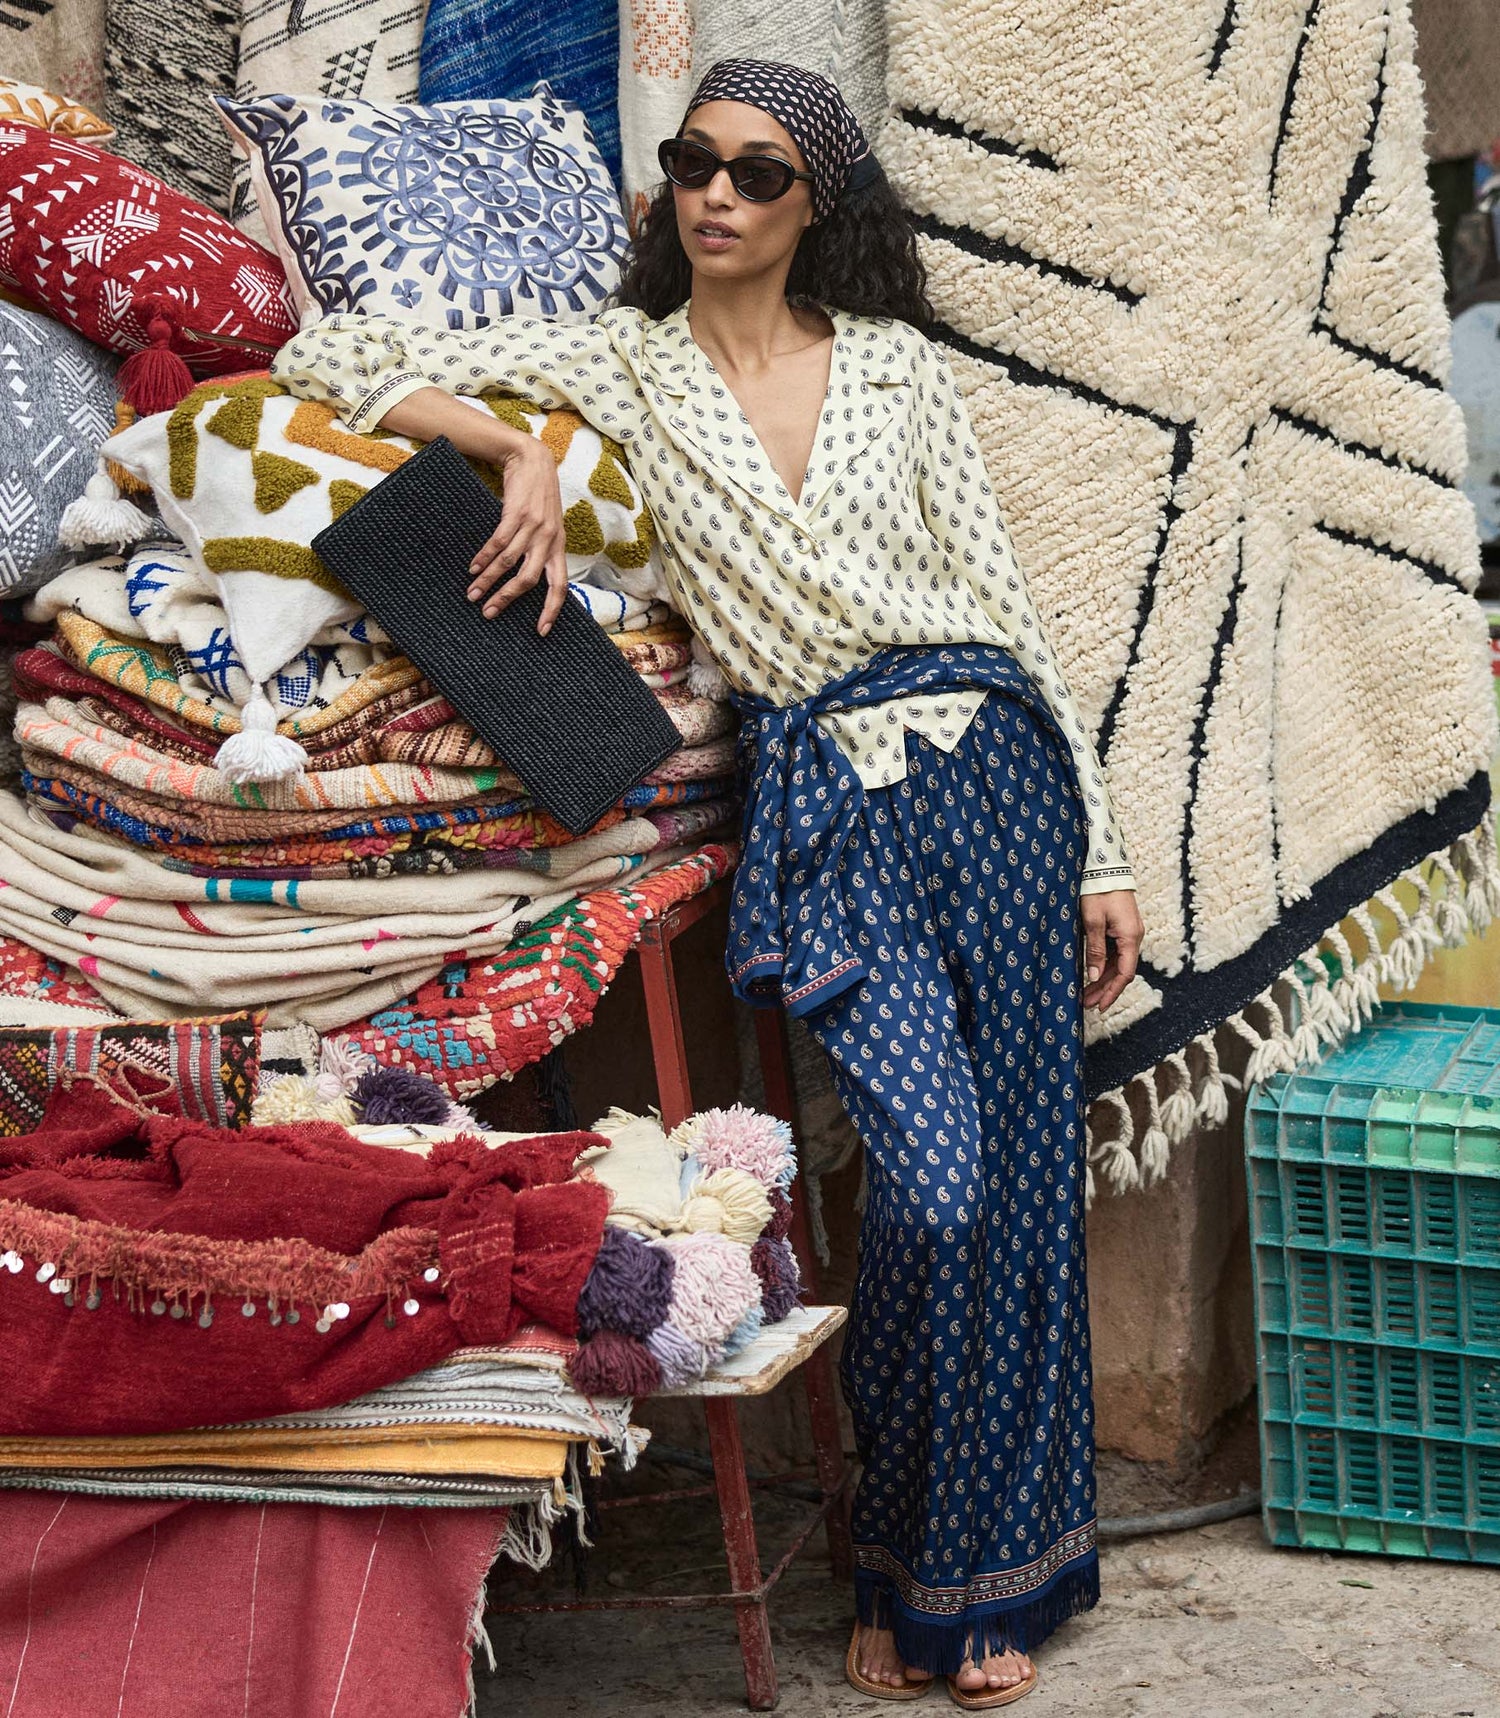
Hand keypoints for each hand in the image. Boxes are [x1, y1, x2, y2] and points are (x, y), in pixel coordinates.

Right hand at [465, 436, 568, 633]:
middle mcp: (548, 540)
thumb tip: (528, 578)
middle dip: (507, 599)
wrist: (532, 459)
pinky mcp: (516, 514)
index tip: (541, 631)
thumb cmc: (539, 496)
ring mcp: (533, 527)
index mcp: (558, 547)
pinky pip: (498, 543)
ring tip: (473, 593)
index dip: (551, 610)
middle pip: (529, 580)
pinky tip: (473, 568)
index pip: (560, 586)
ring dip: (489, 581)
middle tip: (489, 613)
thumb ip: (542, 549)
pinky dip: (484, 558)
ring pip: (509, 563)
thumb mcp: (549, 525)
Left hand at [1081, 890, 1142, 1012]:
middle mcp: (1133, 937)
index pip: (1125, 974)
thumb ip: (1095, 950)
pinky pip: (1115, 953)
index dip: (1112, 992)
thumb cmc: (1098, 891)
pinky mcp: (1121, 928)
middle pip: (1121, 971)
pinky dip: (1104, 965)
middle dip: (1104, 989)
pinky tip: (1092, 974)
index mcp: (1130, 937)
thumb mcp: (1092, 921)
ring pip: (1117, 963)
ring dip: (1103, 979)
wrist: (1105, 866)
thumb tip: (1094, 976)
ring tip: (1086, 994)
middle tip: (1087, 1004)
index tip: (1100, 1006)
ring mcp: (1128, 932)